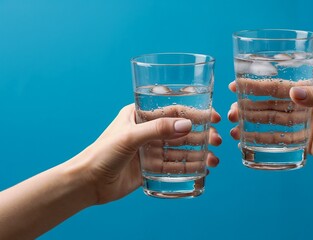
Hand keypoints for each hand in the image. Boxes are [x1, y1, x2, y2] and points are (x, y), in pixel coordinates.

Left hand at [71, 104, 221, 203]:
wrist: (87, 182)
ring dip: (198, 152)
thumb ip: (158, 129)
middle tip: (216, 140)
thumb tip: (187, 124)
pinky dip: (189, 166)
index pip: (173, 110)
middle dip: (200, 134)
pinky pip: (174, 165)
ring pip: (180, 148)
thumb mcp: (130, 136)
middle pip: (180, 130)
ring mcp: (150, 149)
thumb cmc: (101, 153)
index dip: (194, 112)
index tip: (213, 117)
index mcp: (140, 115)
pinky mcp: (151, 167)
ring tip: (214, 159)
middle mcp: (147, 130)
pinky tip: (203, 169)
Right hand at [228, 76, 312, 168]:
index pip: (280, 85)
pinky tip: (246, 139)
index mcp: (312, 89)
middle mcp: (303, 104)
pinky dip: (262, 138)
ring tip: (233, 125)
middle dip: (249, 105)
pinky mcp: (302, 141)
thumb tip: (293, 92)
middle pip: (270, 103)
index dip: (258, 85)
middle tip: (230, 111)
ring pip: (270, 121)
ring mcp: (301, 123)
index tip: (237, 85)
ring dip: (251, 122)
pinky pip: (278, 139)